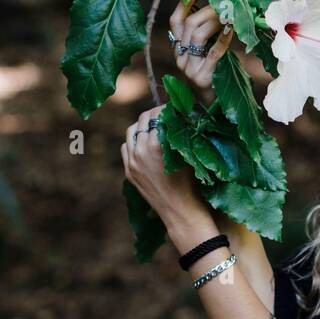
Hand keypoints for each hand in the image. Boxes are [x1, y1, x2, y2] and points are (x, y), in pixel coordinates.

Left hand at [121, 106, 213, 244]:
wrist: (181, 212)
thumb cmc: (193, 183)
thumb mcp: (189, 154)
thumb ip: (181, 134)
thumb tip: (180, 115)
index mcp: (157, 144)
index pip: (159, 114)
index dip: (167, 108)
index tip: (174, 106)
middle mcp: (141, 150)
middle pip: (143, 119)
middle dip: (155, 114)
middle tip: (165, 113)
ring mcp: (132, 161)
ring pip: (131, 131)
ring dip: (143, 125)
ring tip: (154, 125)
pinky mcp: (129, 171)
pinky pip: (126, 147)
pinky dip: (134, 141)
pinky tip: (144, 142)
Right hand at [169, 0, 235, 101]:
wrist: (216, 104)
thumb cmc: (216, 74)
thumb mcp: (207, 52)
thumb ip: (207, 34)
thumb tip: (220, 5)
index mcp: (178, 49)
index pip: (175, 21)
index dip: (184, 4)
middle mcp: (180, 58)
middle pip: (187, 25)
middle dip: (206, 10)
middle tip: (222, 0)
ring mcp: (189, 69)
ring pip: (196, 36)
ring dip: (213, 21)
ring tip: (227, 13)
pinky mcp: (202, 78)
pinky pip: (212, 53)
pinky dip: (222, 39)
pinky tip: (231, 30)